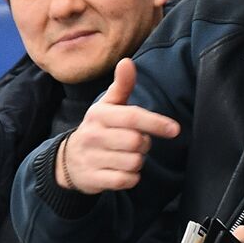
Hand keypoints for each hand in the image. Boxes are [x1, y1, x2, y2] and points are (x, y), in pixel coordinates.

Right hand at [58, 59, 179, 193]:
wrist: (68, 160)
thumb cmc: (99, 128)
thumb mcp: (108, 106)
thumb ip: (122, 85)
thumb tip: (127, 61)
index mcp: (99, 114)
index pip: (132, 117)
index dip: (156, 123)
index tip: (175, 129)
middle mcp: (92, 135)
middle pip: (137, 142)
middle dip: (145, 144)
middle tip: (136, 142)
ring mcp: (91, 158)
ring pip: (134, 162)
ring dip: (138, 161)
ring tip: (125, 155)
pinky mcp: (93, 179)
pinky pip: (126, 180)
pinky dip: (131, 177)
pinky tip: (121, 170)